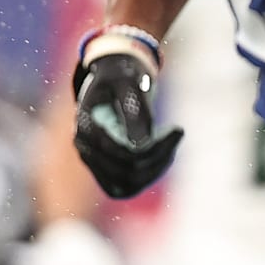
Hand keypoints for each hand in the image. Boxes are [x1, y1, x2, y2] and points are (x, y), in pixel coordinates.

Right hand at [72, 53, 183, 197]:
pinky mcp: (104, 170)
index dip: (151, 147)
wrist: (110, 81)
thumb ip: (134, 108)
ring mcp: (94, 162)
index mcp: (87, 126)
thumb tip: (142, 142)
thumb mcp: (128, 82)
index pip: (117, 151)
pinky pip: (126, 187)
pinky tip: (165, 154)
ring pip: (125, 185)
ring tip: (172, 145)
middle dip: (158, 157)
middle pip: (124, 171)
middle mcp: (86, 148)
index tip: (178, 129)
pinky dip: (148, 176)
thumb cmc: (120, 77)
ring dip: (155, 170)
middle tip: (178, 133)